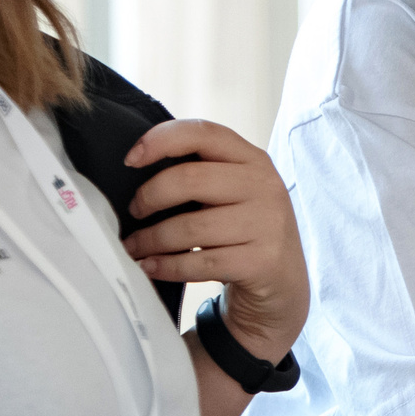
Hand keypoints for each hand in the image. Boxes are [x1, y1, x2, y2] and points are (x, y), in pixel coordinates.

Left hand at [127, 120, 308, 360]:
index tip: (131, 159)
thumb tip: (139, 168)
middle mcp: (264, 186)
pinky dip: (167, 267)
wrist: (283, 283)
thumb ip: (201, 174)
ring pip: (190, 227)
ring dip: (151, 239)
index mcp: (252, 159)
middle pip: (190, 179)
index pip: (203, 133)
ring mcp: (267, 224)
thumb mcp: (234, 193)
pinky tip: (152, 267)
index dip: (161, 140)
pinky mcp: (261, 262)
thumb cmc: (245, 232)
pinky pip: (200, 263)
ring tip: (134, 247)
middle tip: (134, 212)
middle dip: (149, 197)